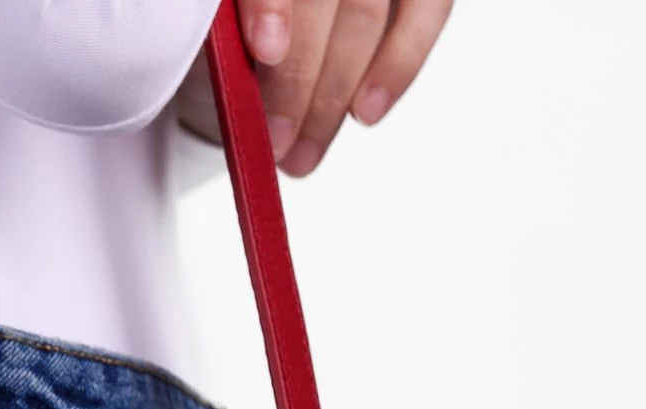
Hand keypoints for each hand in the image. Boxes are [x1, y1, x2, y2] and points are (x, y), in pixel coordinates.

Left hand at [176, 0, 453, 175]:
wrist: (271, 11)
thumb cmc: (241, 12)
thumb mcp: (219, 15)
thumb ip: (226, 21)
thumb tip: (246, 62)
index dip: (272, 5)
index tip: (266, 50)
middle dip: (297, 80)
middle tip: (276, 144)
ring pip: (365, 15)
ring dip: (332, 97)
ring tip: (302, 156)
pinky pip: (426, 10)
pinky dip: (398, 66)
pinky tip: (365, 115)